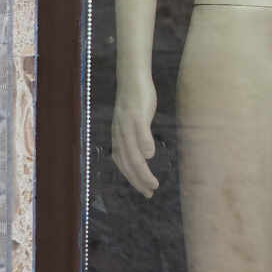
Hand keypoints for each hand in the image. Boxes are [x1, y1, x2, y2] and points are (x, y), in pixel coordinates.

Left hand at [111, 80, 158, 196]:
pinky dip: (144, 144)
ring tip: (153, 182)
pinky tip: (152, 155)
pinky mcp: (136, 114)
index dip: (133, 180)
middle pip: (127, 163)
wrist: (132, 78)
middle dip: (138, 180)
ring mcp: (127, 124)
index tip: (146, 191)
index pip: (124, 164)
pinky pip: (139, 131)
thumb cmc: (136, 101)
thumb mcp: (136, 122)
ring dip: (141, 170)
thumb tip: (146, 155)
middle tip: (150, 192)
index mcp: (119, 138)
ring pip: (132, 153)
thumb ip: (138, 138)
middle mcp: (120, 134)